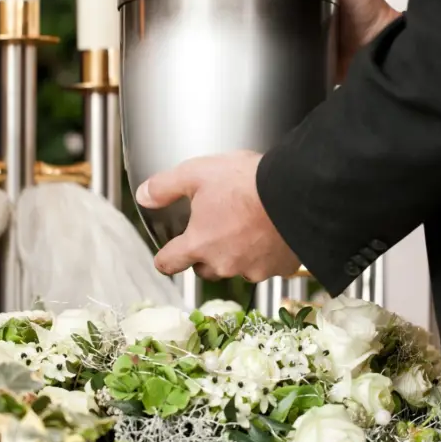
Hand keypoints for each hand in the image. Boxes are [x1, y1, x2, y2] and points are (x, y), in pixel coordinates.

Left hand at [136, 151, 301, 281]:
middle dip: (205, 254)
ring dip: (237, 254)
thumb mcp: (197, 172)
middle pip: (204, 269)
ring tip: (246, 228)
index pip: (169, 263)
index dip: (166, 258)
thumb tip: (143, 195)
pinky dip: (266, 254)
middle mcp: (224, 263)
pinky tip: (271, 233)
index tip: (167, 255)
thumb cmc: (247, 181)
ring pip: (237, 268)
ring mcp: (253, 268)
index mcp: (199, 243)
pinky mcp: (280, 268)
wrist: (297, 190)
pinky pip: (268, 266)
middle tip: (216, 229)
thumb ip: (165, 186)